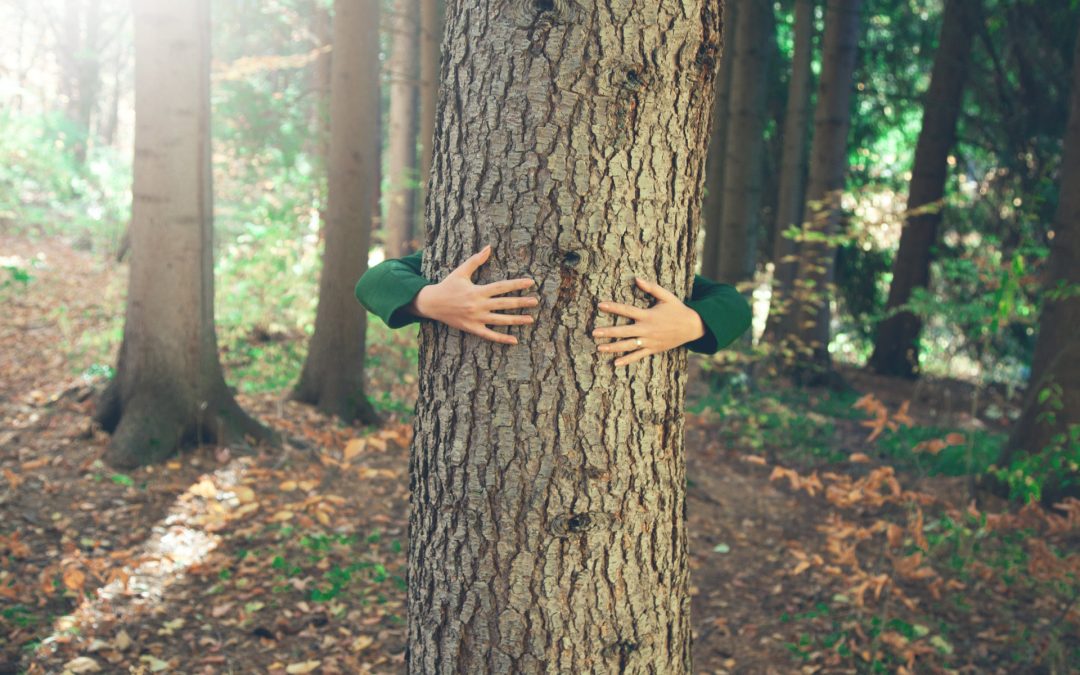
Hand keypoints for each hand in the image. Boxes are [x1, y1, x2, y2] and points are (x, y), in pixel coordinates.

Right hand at [409, 245, 538, 344]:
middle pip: (504, 304)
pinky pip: (489, 335)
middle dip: (521, 302)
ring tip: (530, 319)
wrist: (431, 304)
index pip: (502, 287)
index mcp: (477, 291)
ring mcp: (476, 318)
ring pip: (500, 320)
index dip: (517, 284)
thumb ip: (476, 260)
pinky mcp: (472, 328)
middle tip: (536, 301)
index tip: (531, 282)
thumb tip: (489, 247)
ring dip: (516, 320)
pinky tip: (514, 340)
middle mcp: (478, 305)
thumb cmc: (447, 286)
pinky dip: (502, 338)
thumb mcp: (461, 272)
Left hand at [591, 277, 705, 365]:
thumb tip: (636, 278)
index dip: (613, 307)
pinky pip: (638, 356)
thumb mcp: (666, 296)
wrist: (692, 327)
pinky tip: (615, 363)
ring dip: (613, 347)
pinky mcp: (653, 349)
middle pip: (624, 331)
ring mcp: (649, 341)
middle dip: (608, 332)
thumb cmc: (677, 309)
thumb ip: (651, 287)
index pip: (627, 310)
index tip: (600, 305)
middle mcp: (647, 329)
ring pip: (628, 345)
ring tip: (599, 348)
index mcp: (648, 315)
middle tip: (594, 333)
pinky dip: (627, 360)